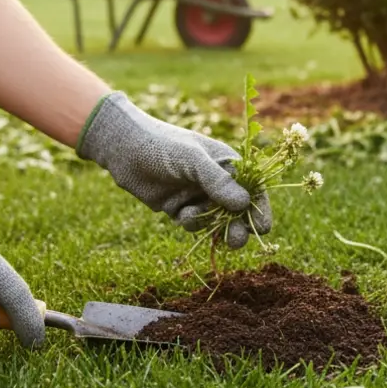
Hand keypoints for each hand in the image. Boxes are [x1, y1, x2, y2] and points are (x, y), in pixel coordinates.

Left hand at [77, 92, 271, 248]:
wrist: (124, 150)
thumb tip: (244, 204)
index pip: (252, 189)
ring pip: (216, 221)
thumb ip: (218, 181)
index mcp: (227, 164)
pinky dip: (191, 223)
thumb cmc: (162, 146)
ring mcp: (199, 195)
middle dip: (238, 226)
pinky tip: (181, 214)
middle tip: (236, 240)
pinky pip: (195, 224)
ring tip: (192, 218)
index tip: (262, 227)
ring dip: (209, 225)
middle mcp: (217, 182)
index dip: (259, 208)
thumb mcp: (192, 160)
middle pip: (237, 211)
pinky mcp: (181, 207)